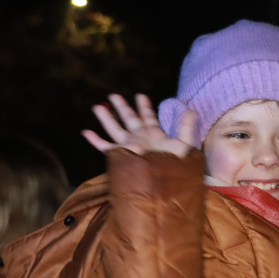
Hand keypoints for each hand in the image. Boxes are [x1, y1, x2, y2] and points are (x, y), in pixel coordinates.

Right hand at [82, 93, 196, 157]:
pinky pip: (105, 147)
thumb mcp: (184, 144)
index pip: (148, 117)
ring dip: (106, 117)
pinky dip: (95, 140)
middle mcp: (140, 138)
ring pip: (115, 128)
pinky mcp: (120, 155)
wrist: (163, 182)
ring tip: (97, 107)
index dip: (144, 106)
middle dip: (122, 107)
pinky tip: (86, 132)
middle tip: (113, 95)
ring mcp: (129, 146)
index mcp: (154, 135)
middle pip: (128, 118)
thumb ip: (187, 127)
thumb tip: (192, 109)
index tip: (140, 95)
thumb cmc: (176, 166)